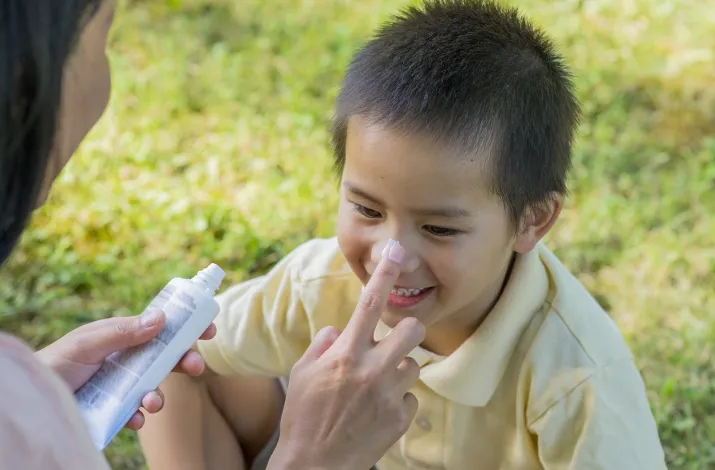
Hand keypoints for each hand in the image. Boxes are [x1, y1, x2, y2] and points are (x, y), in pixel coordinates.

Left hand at [35, 312, 216, 429]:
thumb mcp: (87, 343)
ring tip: (153, 403)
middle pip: (164, 359)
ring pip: (153, 388)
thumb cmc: (53, 364)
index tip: (208, 329)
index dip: (184, 328)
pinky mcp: (112, 411)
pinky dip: (137, 417)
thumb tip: (161, 318)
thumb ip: (122, 332)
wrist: (27, 401)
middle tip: (197, 366)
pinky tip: (132, 419)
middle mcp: (124, 360)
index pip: (159, 329)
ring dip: (159, 395)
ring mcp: (119, 387)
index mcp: (120, 337)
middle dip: (183, 362)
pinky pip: (135, 414)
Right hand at [269, 240, 424, 469]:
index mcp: (345, 354)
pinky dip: (396, 403)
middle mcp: (371, 369)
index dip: (384, 274)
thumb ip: (321, 346)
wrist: (315, 467)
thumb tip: (336, 332)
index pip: (369, 304)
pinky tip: (375, 414)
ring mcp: (388, 395)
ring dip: (398, 372)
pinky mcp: (399, 419)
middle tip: (396, 342)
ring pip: (412, 366)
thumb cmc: (302, 419)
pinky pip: (409, 398)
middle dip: (408, 331)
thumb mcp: (302, 375)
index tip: (396, 252)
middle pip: (412, 331)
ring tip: (374, 389)